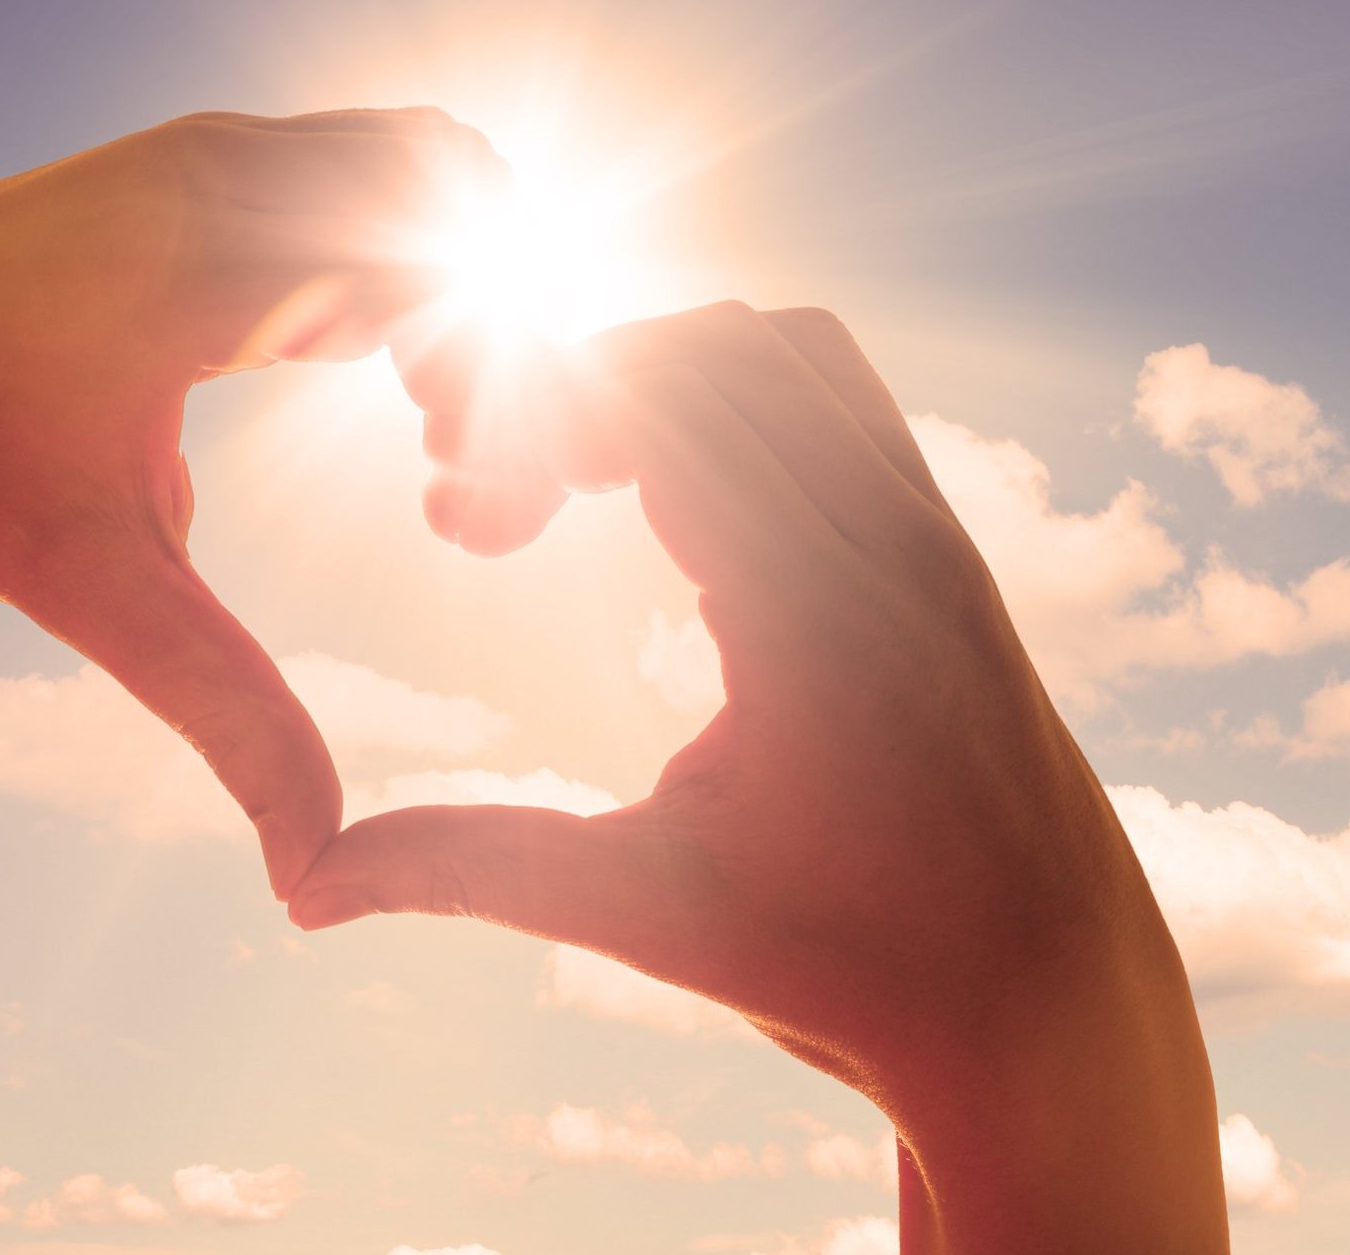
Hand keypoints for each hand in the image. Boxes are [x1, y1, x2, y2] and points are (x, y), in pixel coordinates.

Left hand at [0, 108, 500, 895]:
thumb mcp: (91, 593)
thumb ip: (227, 713)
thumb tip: (314, 871)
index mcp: (215, 262)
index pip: (456, 270)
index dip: (508, 383)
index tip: (461, 491)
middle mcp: (224, 176)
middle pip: (466, 184)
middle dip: (502, 315)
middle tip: (458, 442)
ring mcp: (210, 153)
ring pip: (424, 158)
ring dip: (458, 276)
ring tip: (426, 409)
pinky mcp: (197, 163)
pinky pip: (362, 168)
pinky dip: (401, 253)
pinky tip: (363, 364)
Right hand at [293, 304, 1227, 1251]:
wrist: (1047, 1006)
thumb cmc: (858, 973)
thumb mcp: (650, 916)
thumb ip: (472, 869)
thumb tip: (302, 887)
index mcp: (819, 615)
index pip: (662, 401)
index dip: (527, 414)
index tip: (448, 507)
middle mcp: (893, 543)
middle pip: (713, 343)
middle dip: (576, 385)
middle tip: (482, 506)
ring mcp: (935, 536)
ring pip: (789, 348)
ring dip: (663, 377)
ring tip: (565, 487)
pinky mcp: (949, 552)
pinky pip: (841, 401)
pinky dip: (741, 402)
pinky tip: (669, 510)